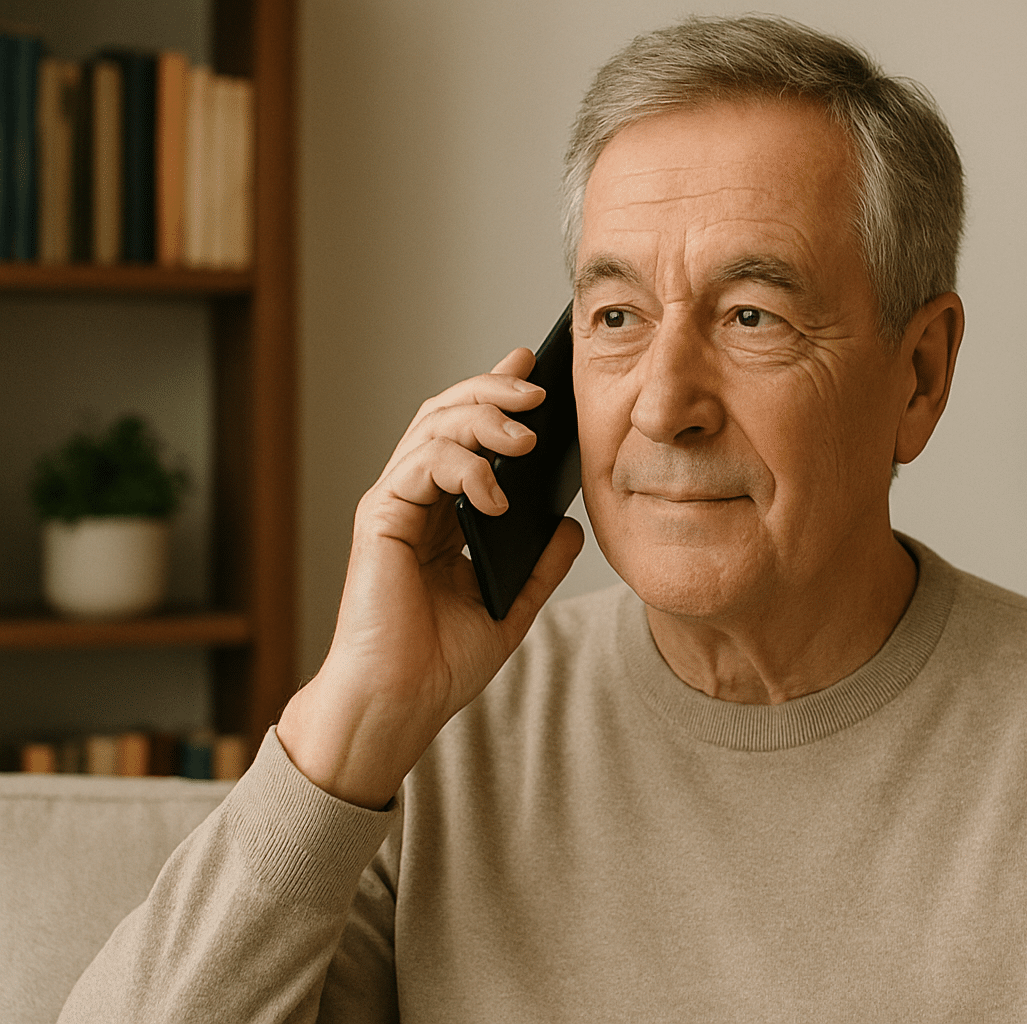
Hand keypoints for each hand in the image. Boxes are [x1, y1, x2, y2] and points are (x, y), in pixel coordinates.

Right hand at [277, 347, 583, 808]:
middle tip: (538, 389)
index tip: (535, 370)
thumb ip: (540, 566)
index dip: (496, 395)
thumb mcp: (511, 609)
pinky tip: (495, 491)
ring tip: (526, 435)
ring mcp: (394, 506)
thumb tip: (572, 525)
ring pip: (431, 428)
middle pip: (447, 415)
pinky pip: (419, 467)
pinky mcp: (380, 521)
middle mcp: (414, 501)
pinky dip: (460, 468)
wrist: (399, 707)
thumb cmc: (440, 664)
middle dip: (493, 391)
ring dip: (482, 420)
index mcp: (443, 515)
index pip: (468, 436)